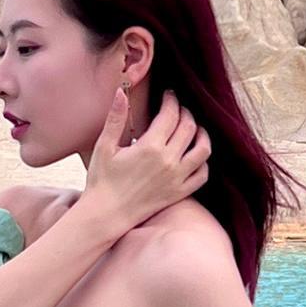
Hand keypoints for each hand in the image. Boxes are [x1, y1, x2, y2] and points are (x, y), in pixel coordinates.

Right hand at [83, 85, 209, 233]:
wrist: (106, 213)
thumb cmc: (102, 180)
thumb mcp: (105, 146)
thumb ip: (116, 118)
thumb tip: (121, 92)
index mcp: (150, 146)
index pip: (170, 115)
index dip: (171, 101)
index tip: (168, 95)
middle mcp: (168, 161)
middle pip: (188, 128)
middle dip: (185, 113)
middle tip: (179, 109)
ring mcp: (176, 178)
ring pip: (202, 150)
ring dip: (202, 134)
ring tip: (195, 129)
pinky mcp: (179, 192)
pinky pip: (201, 175)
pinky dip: (203, 163)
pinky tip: (196, 156)